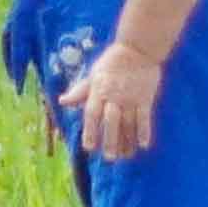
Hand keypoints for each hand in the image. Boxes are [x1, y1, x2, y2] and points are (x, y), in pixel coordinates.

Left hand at [71, 43, 166, 161]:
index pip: (92, 115)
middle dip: (109, 140)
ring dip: (127, 140)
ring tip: (125, 156)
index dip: (90, 131)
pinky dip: (144, 131)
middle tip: (109, 157)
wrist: (138, 49)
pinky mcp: (146, 97)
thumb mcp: (92, 75)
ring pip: (128, 123)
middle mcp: (114, 97)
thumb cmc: (111, 62)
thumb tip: (62, 101)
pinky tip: (143, 145)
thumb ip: (79, 91)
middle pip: (111, 122)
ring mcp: (130, 97)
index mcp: (98, 91)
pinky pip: (144, 117)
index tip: (89, 147)